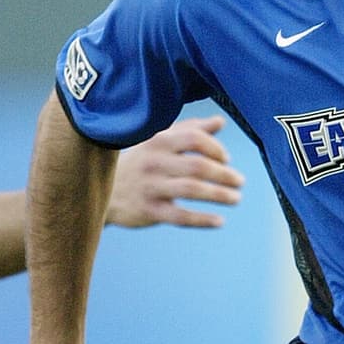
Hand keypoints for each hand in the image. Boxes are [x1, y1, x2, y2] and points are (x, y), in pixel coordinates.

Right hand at [105, 116, 243, 228]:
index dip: (216, 148)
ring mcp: (151, 186)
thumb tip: (220, 122)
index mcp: (158, 141)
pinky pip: (181, 216)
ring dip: (219, 195)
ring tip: (236, 198)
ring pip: (192, 190)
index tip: (227, 159)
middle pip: (197, 166)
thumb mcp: (159, 141)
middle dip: (224, 174)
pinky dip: (203, 219)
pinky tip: (220, 221)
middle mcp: (154, 162)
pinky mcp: (149, 210)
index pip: (194, 139)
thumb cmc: (139, 162)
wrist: (104, 190)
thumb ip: (190, 130)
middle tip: (240, 182)